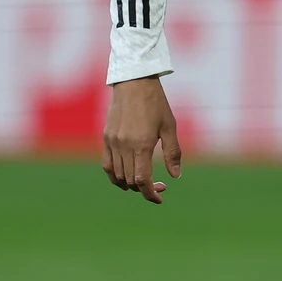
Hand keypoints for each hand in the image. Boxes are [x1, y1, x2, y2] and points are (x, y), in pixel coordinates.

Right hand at [102, 77, 181, 203]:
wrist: (134, 82)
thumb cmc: (156, 103)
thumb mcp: (170, 127)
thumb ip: (172, 153)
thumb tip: (175, 176)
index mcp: (141, 144)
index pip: (141, 180)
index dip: (150, 194)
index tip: (159, 198)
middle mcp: (124, 146)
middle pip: (129, 181)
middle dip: (144, 189)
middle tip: (159, 185)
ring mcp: (112, 142)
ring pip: (117, 176)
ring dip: (130, 185)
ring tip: (143, 182)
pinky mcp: (106, 138)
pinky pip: (107, 165)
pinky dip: (115, 176)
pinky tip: (126, 177)